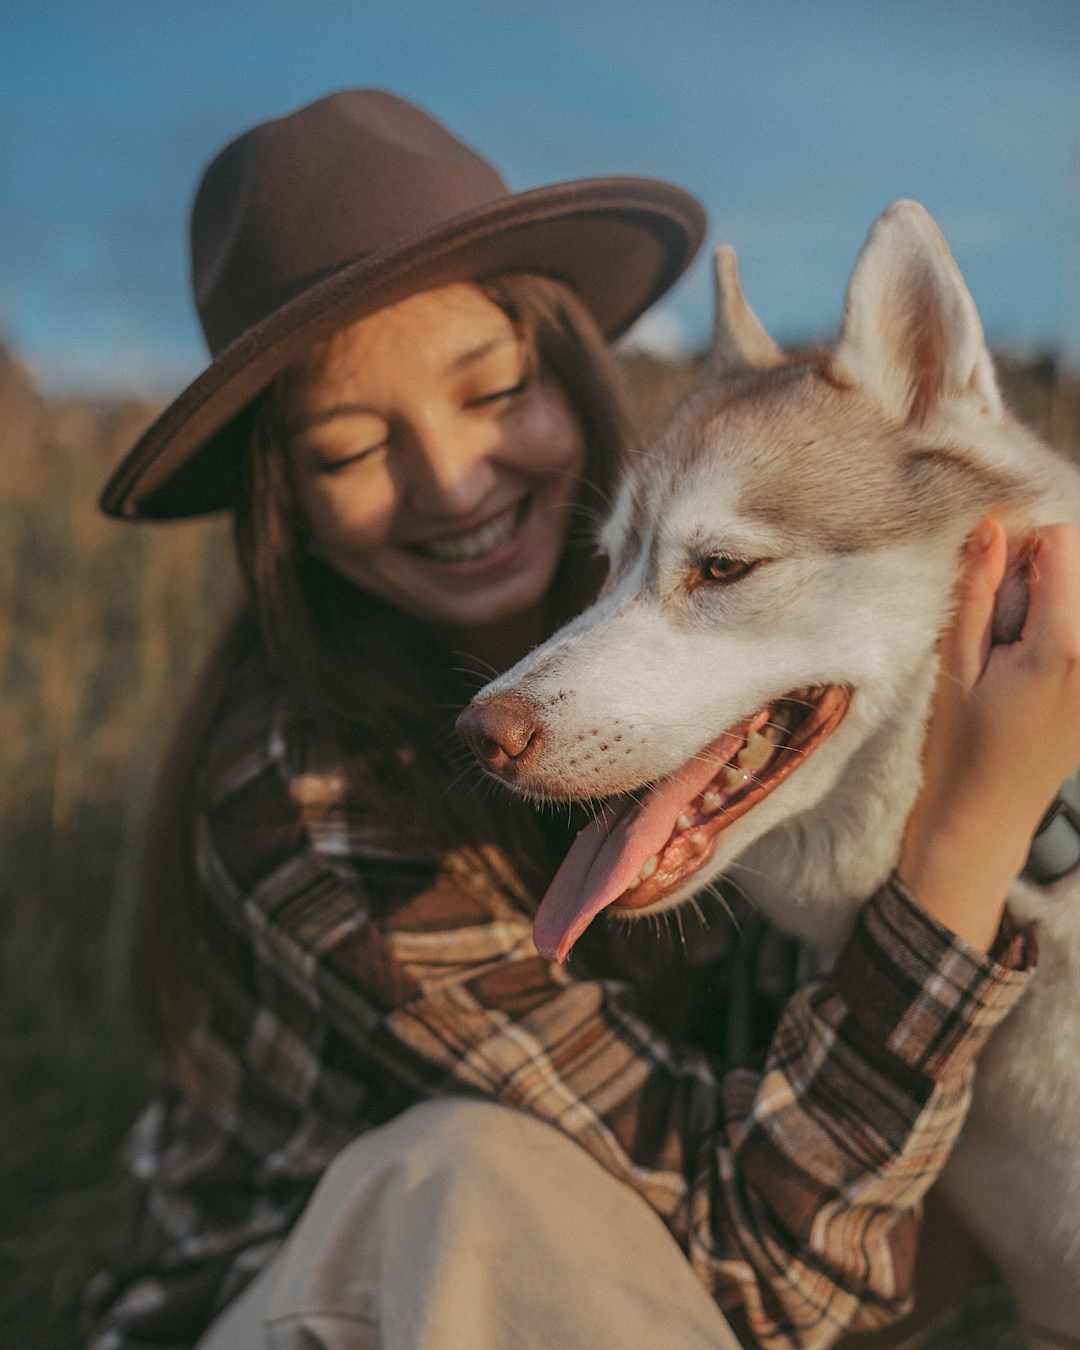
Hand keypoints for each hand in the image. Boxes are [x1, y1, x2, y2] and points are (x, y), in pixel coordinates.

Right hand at [898, 517, 1079, 950]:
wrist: (985, 817)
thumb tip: (991, 527)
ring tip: (1021, 651)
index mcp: (1062, 644)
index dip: (1022, 551)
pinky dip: (1063, 635)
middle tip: (1004, 626)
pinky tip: (1037, 671)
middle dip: (1043, 577)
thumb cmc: (959, 747)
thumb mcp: (955, 663)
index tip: (994, 588)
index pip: (1063, 542)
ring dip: (1055, 606)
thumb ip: (976, 591)